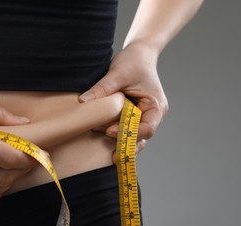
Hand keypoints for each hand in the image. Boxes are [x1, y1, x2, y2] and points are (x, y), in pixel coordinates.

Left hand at [79, 42, 168, 158]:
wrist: (138, 54)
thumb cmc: (134, 62)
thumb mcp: (118, 73)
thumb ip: (103, 88)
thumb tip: (84, 102)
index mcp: (155, 106)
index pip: (147, 128)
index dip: (129, 133)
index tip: (109, 130)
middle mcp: (151, 115)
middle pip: (141, 138)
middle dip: (125, 146)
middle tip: (111, 157)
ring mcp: (142, 118)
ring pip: (134, 139)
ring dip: (121, 144)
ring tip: (108, 155)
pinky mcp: (132, 118)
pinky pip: (126, 131)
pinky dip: (117, 136)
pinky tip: (104, 141)